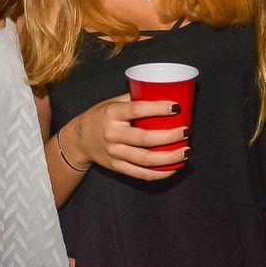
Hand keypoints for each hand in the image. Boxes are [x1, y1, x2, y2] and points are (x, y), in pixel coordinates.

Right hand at [65, 93, 187, 180]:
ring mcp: (114, 153)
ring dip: (169, 157)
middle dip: (169, 137)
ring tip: (186, 151)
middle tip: (187, 132)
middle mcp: (112, 134)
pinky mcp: (116, 167)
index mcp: (112, 114)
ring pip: (145, 159)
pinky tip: (174, 168)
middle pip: (144, 138)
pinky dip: (158, 173)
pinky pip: (140, 174)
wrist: (79, 140)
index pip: (136, 110)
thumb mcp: (112, 102)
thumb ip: (134, 99)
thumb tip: (163, 93)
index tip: (176, 107)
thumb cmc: (101, 116)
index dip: (157, 108)